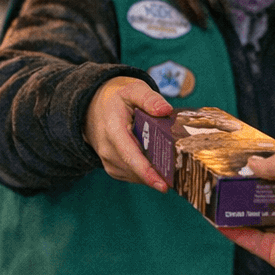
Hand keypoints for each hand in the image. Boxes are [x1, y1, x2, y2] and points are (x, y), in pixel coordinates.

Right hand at [84, 76, 171, 191]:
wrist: (94, 108)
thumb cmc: (117, 99)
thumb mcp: (133, 90)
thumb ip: (149, 98)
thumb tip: (165, 110)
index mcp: (113, 130)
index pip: (129, 155)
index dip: (146, 172)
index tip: (162, 185)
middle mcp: (107, 149)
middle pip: (135, 169)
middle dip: (158, 174)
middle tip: (180, 175)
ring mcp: (108, 160)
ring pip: (135, 175)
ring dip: (153, 174)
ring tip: (171, 169)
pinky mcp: (112, 167)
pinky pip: (132, 175)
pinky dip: (146, 174)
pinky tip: (158, 166)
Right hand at [218, 145, 274, 274]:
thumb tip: (252, 164)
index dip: (266, 177)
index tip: (245, 170)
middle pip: (270, 206)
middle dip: (248, 196)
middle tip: (227, 185)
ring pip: (258, 226)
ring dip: (237, 214)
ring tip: (216, 200)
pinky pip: (253, 243)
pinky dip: (235, 232)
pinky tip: (219, 220)